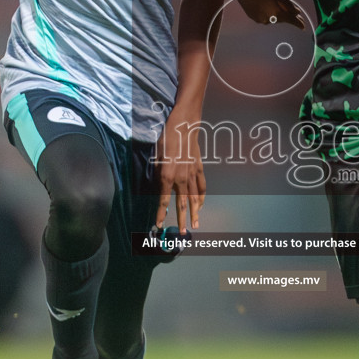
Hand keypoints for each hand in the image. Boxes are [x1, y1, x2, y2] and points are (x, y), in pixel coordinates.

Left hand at [155, 115, 205, 230]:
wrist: (184, 126)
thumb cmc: (167, 138)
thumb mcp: (156, 156)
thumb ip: (158, 174)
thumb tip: (160, 187)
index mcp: (167, 175)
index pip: (164, 200)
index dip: (161, 214)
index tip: (159, 224)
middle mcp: (181, 178)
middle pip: (182, 203)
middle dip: (182, 219)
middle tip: (183, 232)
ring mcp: (192, 174)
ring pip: (195, 198)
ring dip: (195, 213)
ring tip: (196, 224)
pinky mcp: (199, 169)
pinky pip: (202, 187)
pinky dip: (202, 198)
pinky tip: (201, 205)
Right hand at [231, 0, 306, 27]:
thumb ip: (289, 4)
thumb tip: (297, 12)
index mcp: (276, 12)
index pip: (290, 20)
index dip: (298, 23)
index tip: (303, 26)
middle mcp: (268, 19)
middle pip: (282, 19)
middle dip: (288, 16)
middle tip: (295, 14)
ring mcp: (259, 19)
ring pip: (273, 19)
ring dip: (276, 13)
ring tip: (274, 3)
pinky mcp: (253, 18)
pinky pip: (264, 17)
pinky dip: (267, 13)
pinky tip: (265, 4)